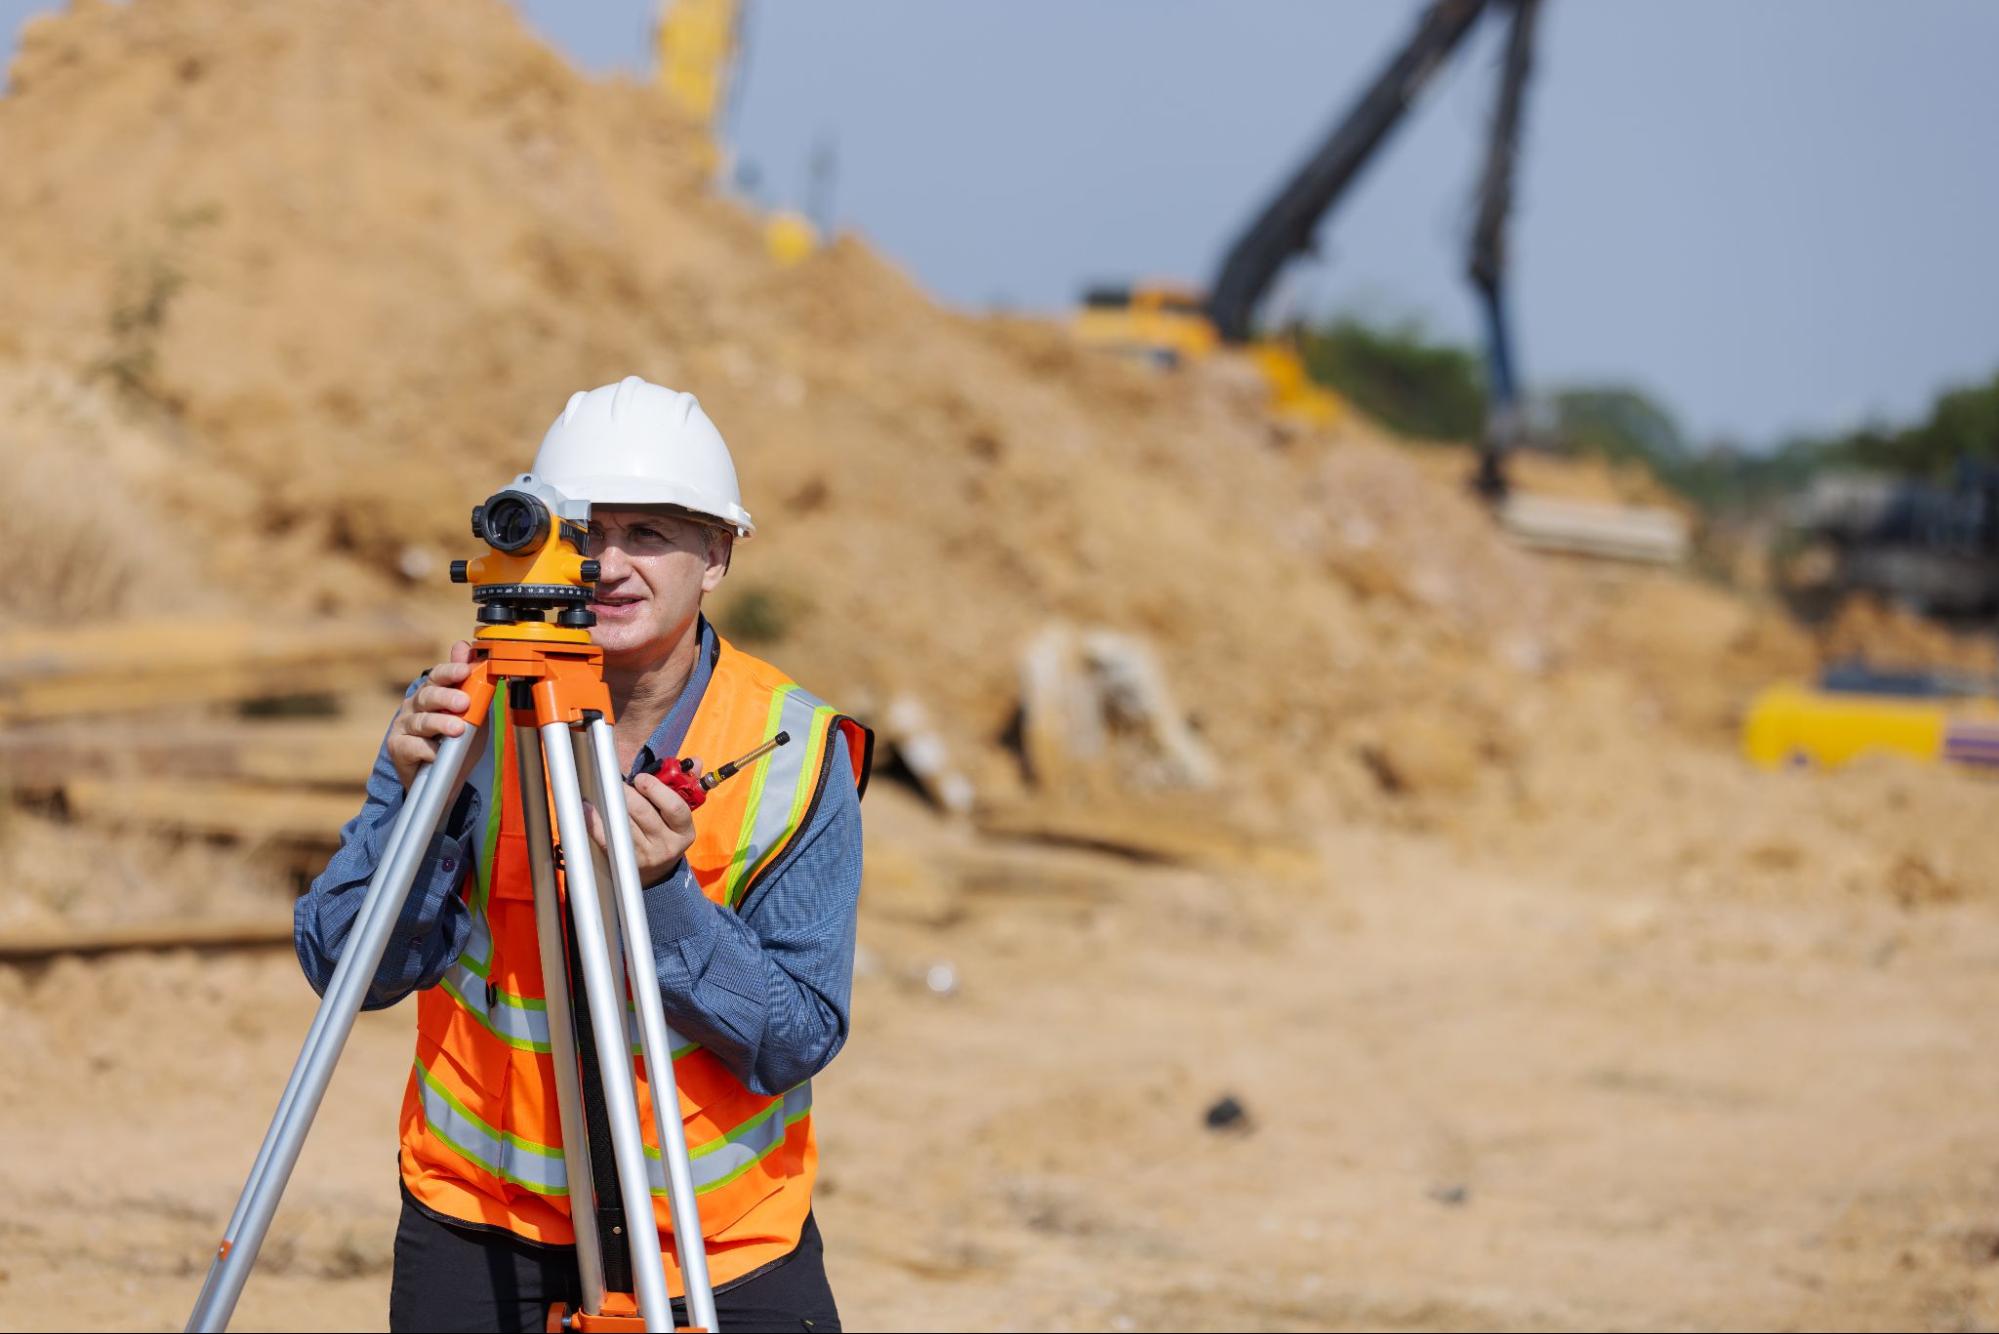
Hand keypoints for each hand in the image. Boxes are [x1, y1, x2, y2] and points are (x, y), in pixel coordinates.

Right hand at [387, 641, 474, 790]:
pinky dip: (427, 750)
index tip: (465, 670)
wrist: (447, 777)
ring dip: (440, 724)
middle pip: (428, 696)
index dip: (450, 671)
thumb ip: (472, 683)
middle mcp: (415, 706)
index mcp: (432, 693)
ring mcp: (404, 726)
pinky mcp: (397, 747)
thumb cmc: (458, 741)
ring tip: (458, 729)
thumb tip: (466, 648)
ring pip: (421, 721)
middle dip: (446, 697)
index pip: (438, 676)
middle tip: (463, 703)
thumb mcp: (473, 712)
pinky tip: (438, 753)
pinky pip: (412, 746)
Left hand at [587, 758, 703, 884]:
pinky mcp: (625, 862)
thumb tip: (695, 761)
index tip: (641, 778)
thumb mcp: (679, 814)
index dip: (657, 790)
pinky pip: (606, 838)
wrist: (656, 873)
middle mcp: (667, 845)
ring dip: (610, 803)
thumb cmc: (666, 832)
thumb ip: (685, 784)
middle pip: (644, 813)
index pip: (675, 808)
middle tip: (617, 782)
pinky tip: (588, 808)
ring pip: (624, 823)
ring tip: (602, 791)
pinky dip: (594, 821)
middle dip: (627, 792)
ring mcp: (645, 856)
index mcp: (684, 831)